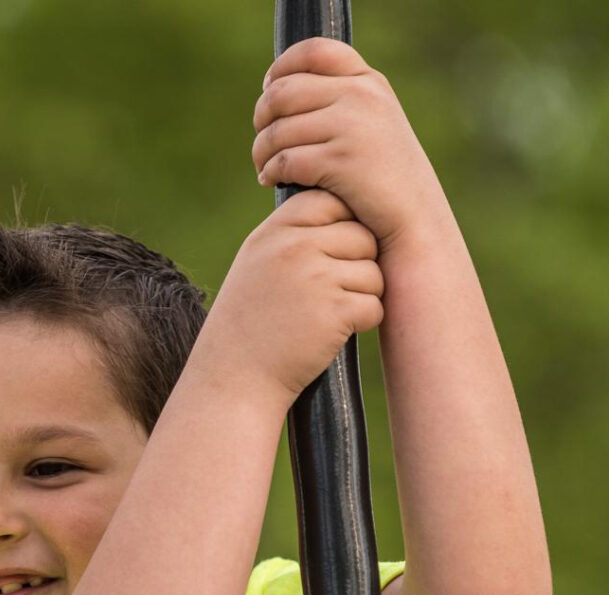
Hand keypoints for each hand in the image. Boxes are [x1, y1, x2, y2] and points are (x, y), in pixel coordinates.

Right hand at [197, 189, 383, 400]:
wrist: (234, 378)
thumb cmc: (249, 324)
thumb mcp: (256, 265)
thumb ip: (291, 234)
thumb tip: (342, 207)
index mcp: (273, 232)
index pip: (330, 201)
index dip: (342, 226)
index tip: (329, 256)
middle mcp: (293, 248)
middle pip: (362, 236)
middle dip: (358, 264)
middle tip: (334, 292)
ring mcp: (315, 278)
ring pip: (373, 272)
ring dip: (362, 295)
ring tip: (330, 315)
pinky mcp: (334, 312)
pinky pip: (374, 305)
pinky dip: (363, 322)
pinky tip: (334, 333)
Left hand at [252, 37, 446, 250]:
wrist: (415, 221)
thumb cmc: (385, 180)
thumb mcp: (373, 127)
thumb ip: (339, 103)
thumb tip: (278, 93)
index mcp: (368, 82)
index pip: (313, 52)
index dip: (281, 68)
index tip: (269, 89)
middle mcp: (361, 96)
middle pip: (283, 92)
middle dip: (262, 118)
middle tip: (263, 142)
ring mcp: (351, 127)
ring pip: (278, 130)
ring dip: (261, 151)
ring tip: (265, 167)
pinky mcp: (339, 161)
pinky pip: (284, 159)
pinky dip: (270, 172)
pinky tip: (271, 181)